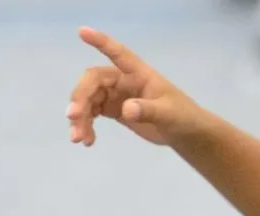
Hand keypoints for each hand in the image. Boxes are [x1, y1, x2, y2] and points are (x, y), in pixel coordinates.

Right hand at [67, 27, 206, 146]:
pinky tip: (87, 141)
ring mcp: (117, 95)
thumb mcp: (169, 114)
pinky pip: (92, 113)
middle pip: (93, 81)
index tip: (82, 31)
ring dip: (80, 117)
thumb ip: (149, 110)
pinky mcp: (114, 110)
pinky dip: (86, 125)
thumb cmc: (182, 117)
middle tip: (73, 117)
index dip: (101, 42)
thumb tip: (127, 109)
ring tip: (78, 139)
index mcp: (138, 74)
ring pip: (88, 99)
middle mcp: (124, 80)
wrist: (186, 134)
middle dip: (80, 97)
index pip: (118, 53)